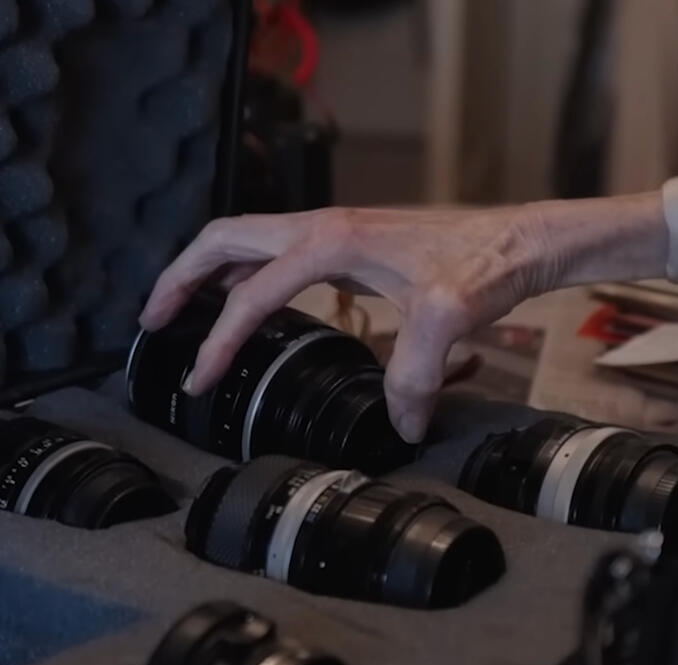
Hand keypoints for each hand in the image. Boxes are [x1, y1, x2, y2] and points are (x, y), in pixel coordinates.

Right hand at [138, 194, 667, 441]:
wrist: (525, 239)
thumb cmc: (488, 264)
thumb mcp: (449, 318)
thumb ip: (415, 372)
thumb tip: (399, 424)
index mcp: (328, 240)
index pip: (249, 293)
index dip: (218, 341)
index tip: (199, 381)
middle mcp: (321, 227)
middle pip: (223, 240)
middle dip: (180, 278)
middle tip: (151, 321)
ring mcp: (334, 232)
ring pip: (247, 242)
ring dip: (209, 273)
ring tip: (182, 312)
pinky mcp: (351, 245)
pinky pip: (279, 256)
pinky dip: (248, 277)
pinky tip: (251, 308)